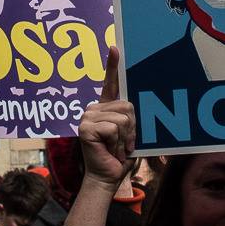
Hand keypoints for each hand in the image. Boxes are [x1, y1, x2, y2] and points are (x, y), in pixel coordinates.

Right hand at [77, 47, 135, 192]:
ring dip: (125, 138)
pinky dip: (118, 143)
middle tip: (124, 144)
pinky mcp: (85, 127)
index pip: (110, 83)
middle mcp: (94, 108)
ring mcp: (87, 116)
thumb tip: (138, 106)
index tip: (114, 47)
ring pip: (122, 118)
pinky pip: (113, 128)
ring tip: (117, 149)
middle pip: (127, 106)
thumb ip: (131, 119)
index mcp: (106, 108)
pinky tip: (110, 150)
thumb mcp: (130, 134)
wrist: (108, 178)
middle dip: (132, 128)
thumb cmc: (120, 157)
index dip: (112, 65)